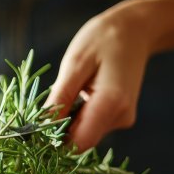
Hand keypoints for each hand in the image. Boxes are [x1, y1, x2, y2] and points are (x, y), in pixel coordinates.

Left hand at [45, 1, 151, 150]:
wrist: (135, 30)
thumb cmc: (102, 39)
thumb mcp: (74, 64)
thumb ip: (60, 98)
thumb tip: (42, 127)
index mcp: (111, 103)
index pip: (79, 143)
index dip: (56, 139)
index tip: (38, 124)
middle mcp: (121, 117)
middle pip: (81, 140)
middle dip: (60, 128)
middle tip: (53, 97)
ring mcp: (123, 118)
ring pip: (85, 133)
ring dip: (70, 119)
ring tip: (71, 88)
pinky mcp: (120, 116)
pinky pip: (92, 124)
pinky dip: (79, 114)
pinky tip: (80, 92)